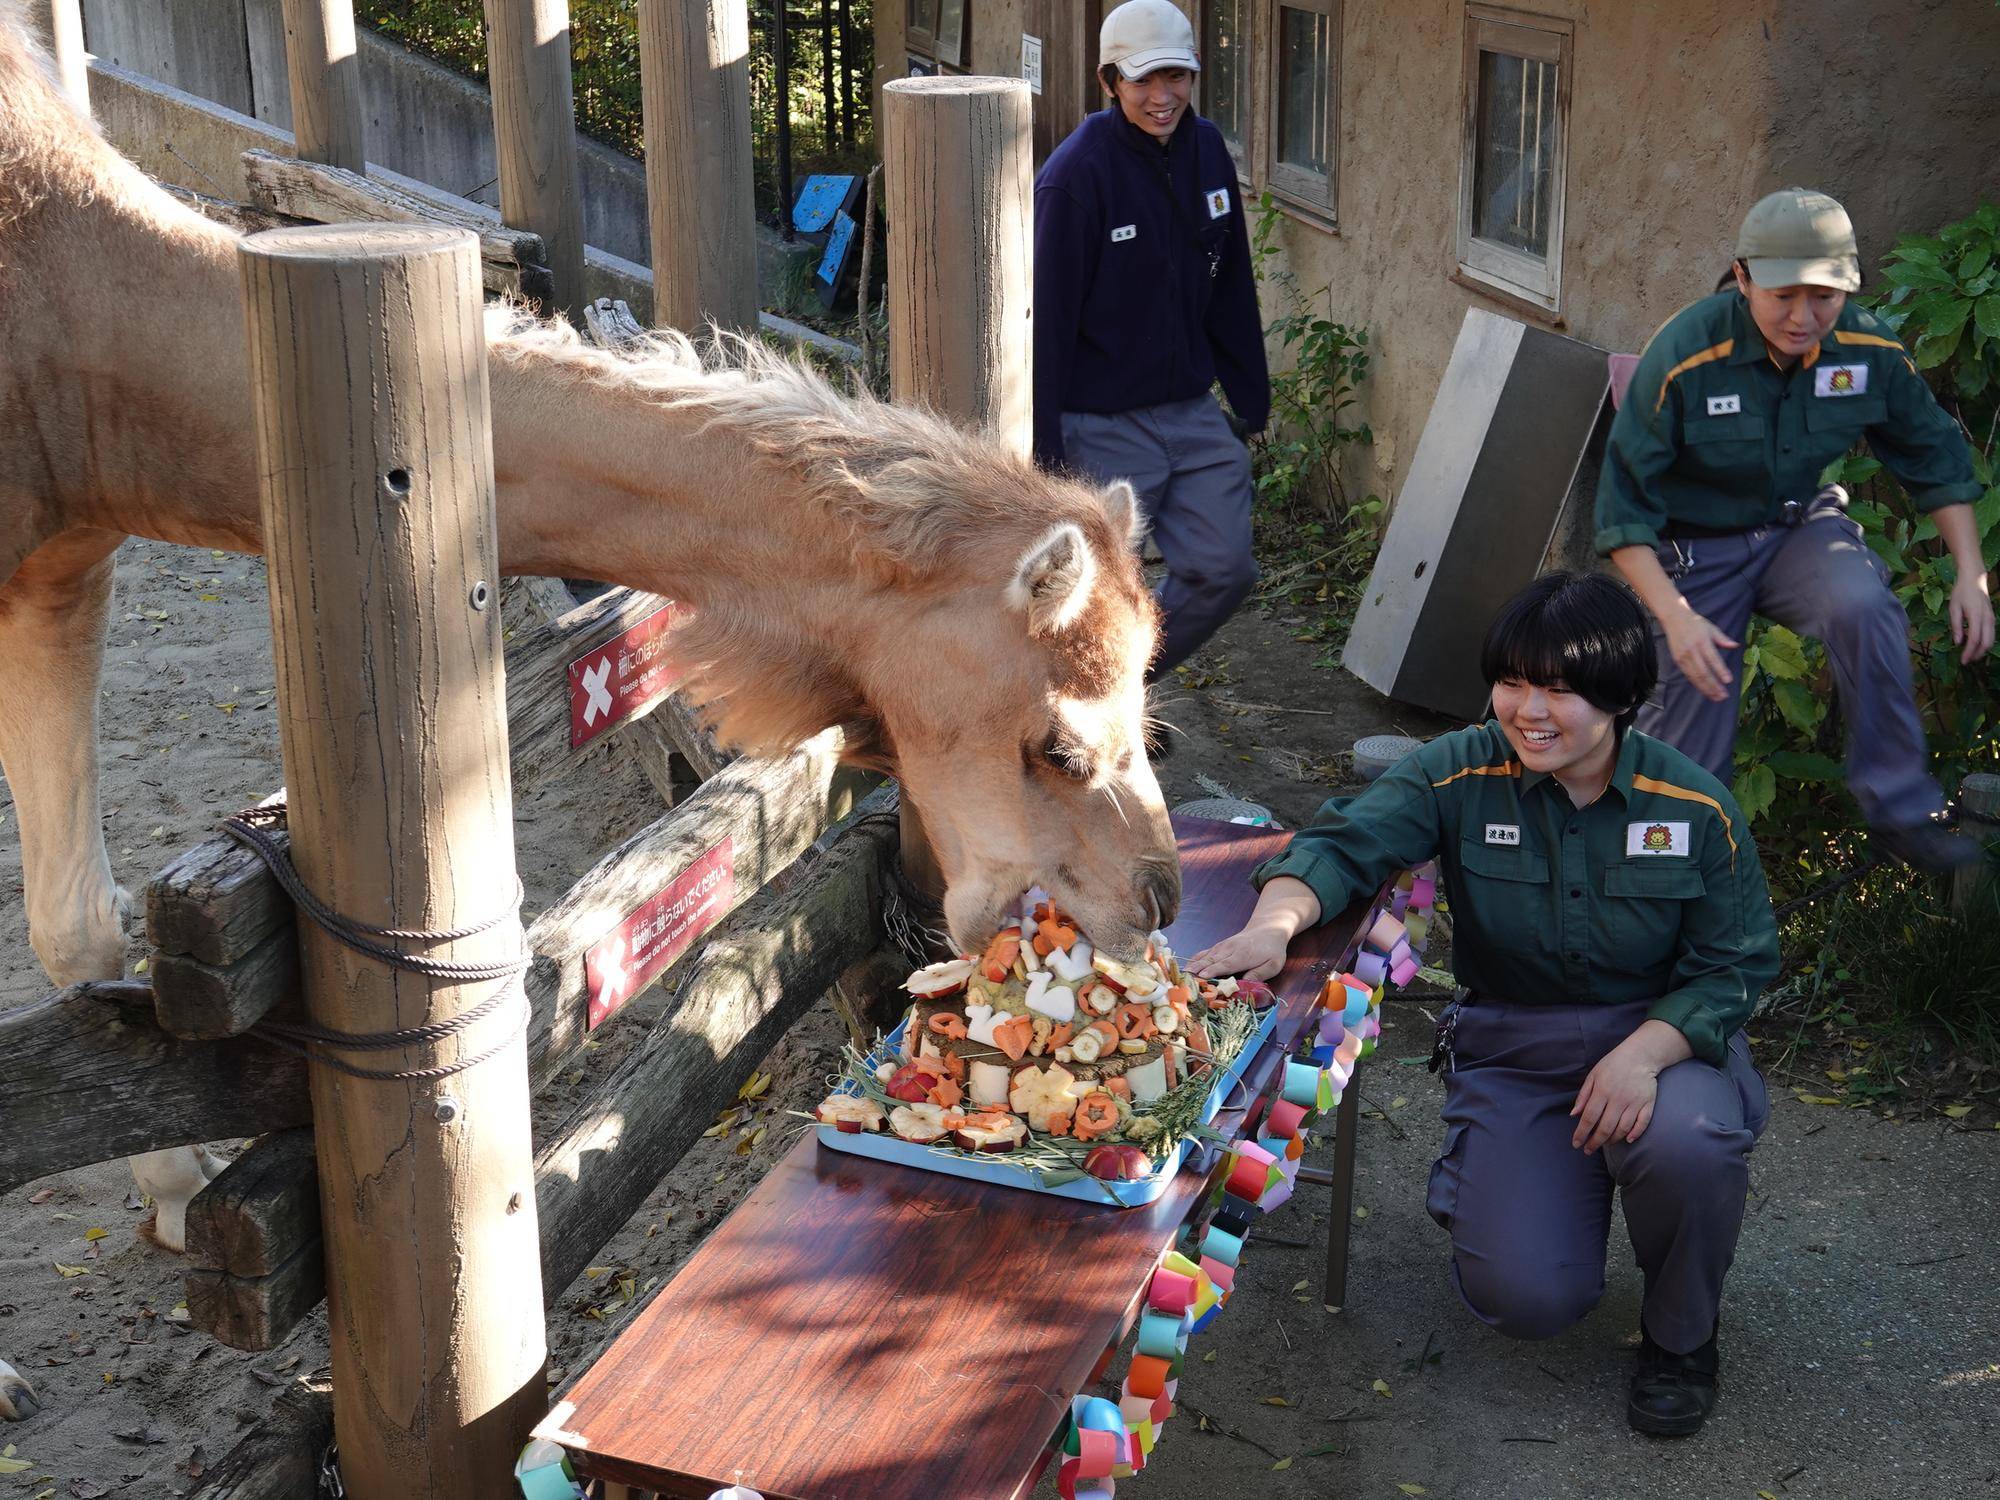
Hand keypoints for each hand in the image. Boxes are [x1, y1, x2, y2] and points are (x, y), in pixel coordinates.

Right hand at [1186, 922, 1290, 980]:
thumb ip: (1260, 974)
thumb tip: (1245, 984)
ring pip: (1204, 956)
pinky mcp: (1218, 947)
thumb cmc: (1271, 950)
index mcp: (1242, 956)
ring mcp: (1222, 947)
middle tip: (1184, 979)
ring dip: (1192, 966)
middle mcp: (1229, 950)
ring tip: (1181, 975)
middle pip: (1210, 960)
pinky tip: (1186, 968)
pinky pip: (1204, 953)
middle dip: (1197, 970)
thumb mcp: (1273, 964)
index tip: (1201, 976)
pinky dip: (1194, 960)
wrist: (1267, 929)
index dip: (1213, 970)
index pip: (1225, 964)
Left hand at [1570, 1038, 1664, 1152]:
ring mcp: (1634, 1102)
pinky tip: (1627, 1140)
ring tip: (1604, 1144)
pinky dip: (1635, 1134)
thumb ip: (1583, 1096)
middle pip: (1605, 1127)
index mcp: (1602, 1091)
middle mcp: (1618, 1099)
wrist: (1641, 1055)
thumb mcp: (1593, 1076)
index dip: (1581, 1133)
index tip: (1577, 1144)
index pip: (1589, 1118)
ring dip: (1612, 1140)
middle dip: (1595, 1142)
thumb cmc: (1613, 1065)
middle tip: (1589, 1150)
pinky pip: (1642, 1123)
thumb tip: (1574, 1115)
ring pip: (1623, 1129)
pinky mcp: (1648, 1104)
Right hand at [1661, 609, 1739, 702]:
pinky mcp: (1678, 661)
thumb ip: (1723, 638)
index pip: (1713, 659)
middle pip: (1703, 672)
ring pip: (1695, 677)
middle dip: (1714, 685)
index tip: (1728, 681)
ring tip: (1716, 697)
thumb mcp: (1711, 628)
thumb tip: (1735, 646)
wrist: (1674, 619)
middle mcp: (1692, 651)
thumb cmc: (1695, 623)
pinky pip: (1689, 675)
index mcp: (1702, 641)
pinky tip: (1705, 690)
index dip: (1720, 670)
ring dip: (1706, 688)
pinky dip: (1697, 684)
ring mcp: (1683, 657)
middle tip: (1723, 695)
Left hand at [1949, 569, 1994, 663]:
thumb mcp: (1953, 608)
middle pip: (1986, 642)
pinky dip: (1984, 642)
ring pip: (1991, 640)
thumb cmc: (1961, 592)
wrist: (1974, 579)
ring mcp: (1992, 618)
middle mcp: (1987, 619)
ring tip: (1970, 655)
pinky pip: (1991, 634)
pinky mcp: (1992, 618)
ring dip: (1982, 650)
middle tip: (1966, 660)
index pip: (1975, 639)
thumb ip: (1956, 626)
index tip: (1963, 661)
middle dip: (1977, 654)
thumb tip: (1957, 643)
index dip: (1969, 652)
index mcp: (1976, 616)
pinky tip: (1974, 644)